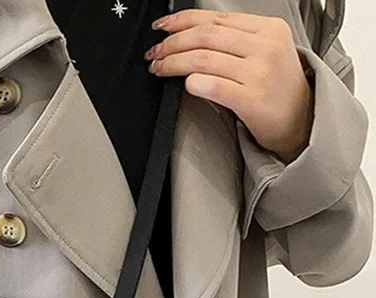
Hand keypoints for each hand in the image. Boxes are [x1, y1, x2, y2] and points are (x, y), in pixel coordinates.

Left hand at [145, 9, 314, 162]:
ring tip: (160, 68)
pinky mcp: (252, 99)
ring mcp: (260, 73)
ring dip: (173, 63)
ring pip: (203, 59)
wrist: (300, 120)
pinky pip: (213, 86)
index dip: (182, 20)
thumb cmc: (277, 88)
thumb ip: (233, 40)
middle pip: (205, 36)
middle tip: (155, 52)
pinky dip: (192, 83)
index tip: (162, 26)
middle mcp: (265, 47)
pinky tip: (184, 84)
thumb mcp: (264, 51)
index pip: (216, 18)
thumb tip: (189, 34)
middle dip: (172, 43)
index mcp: (268, 28)